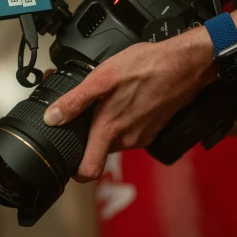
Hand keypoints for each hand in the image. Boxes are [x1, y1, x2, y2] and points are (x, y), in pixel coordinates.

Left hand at [43, 25, 216, 181]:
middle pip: (100, 151)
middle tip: (86, 112)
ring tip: (108, 100)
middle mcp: (128, 139)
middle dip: (91, 135)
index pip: (88, 171)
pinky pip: (132, 131)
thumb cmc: (147, 66)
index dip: (74, 171)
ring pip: (116, 140)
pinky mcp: (154, 129)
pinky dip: (126, 120)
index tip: (67, 158)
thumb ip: (76, 100)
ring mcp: (143, 136)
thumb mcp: (103, 76)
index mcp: (110, 129)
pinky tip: (127, 99)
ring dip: (109, 125)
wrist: (184, 64)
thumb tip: (53, 117)